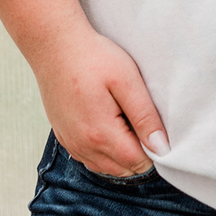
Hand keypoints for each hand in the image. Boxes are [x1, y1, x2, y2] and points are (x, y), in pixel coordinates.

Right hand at [31, 25, 168, 176]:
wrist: (54, 45)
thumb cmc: (93, 57)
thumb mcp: (127, 80)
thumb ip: (145, 117)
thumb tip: (161, 148)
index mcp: (101, 134)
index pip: (138, 163)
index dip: (154, 149)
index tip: (154, 126)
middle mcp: (83, 146)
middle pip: (123, 170)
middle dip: (138, 153)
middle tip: (140, 120)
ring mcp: (70, 143)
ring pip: (105, 167)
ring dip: (121, 154)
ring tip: (125, 120)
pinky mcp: (63, 137)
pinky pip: (89, 158)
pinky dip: (103, 151)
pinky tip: (108, 125)